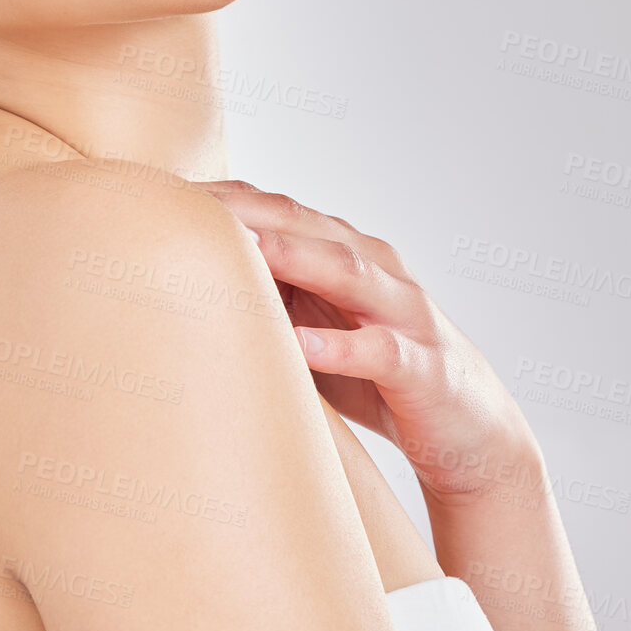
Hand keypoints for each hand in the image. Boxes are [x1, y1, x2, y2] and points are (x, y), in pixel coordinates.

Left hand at [190, 179, 543, 505]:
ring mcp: (402, 315)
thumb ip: (262, 298)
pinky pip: (381, 352)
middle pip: (304, 225)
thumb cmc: (374, 375)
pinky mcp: (424, 368)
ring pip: (347, 271)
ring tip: (244, 247)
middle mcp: (373, 269)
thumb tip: (175, 285)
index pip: (274, 209)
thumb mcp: (310, 327)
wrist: (472, 435)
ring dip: (294, 256)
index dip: (220, 198)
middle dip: (245, 212)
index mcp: (340, 253)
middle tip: (184, 207)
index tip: (159, 194)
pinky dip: (341, 347)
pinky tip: (301, 345)